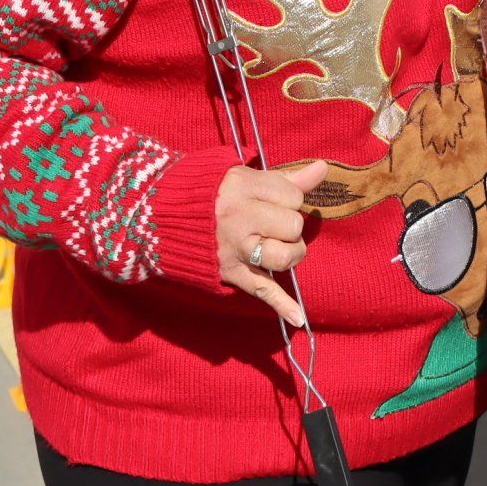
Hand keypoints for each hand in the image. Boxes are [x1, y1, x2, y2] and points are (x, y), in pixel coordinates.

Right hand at [215, 160, 325, 325]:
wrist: (163, 217)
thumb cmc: (213, 193)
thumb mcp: (246, 177)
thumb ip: (287, 178)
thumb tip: (323, 168)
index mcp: (242, 187)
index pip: (293, 196)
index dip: (289, 199)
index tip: (271, 200)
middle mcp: (239, 218)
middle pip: (293, 225)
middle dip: (290, 225)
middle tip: (272, 221)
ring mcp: (235, 248)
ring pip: (284, 256)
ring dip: (290, 253)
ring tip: (281, 246)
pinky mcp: (230, 272)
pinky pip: (262, 290)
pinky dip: (282, 305)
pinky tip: (298, 317)